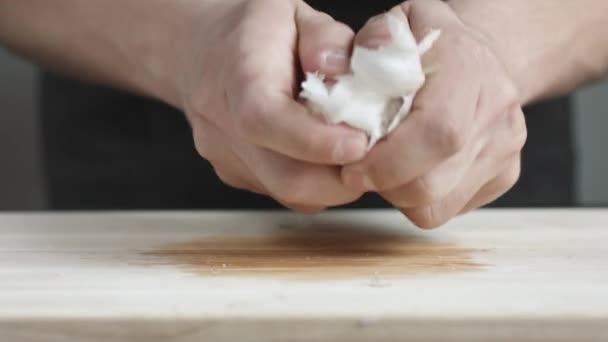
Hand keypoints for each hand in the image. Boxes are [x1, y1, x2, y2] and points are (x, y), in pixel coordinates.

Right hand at [171, 0, 367, 211]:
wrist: (196, 49)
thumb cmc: (248, 30)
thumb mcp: (291, 10)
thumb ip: (326, 38)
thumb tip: (345, 75)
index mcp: (238, 76)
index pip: (267, 121)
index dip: (317, 141)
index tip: (360, 143)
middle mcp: (223, 125)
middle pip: (286, 177)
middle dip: (342, 177)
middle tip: (372, 153)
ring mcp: (226, 156)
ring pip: (288, 194)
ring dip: (332, 184)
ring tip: (349, 150)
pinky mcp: (234, 174)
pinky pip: (281, 193)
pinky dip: (313, 182)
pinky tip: (320, 154)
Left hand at [342, 0, 526, 227]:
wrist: (481, 56)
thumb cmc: (428, 43)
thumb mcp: (398, 24)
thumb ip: (372, 42)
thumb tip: (348, 73)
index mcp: (468, 67)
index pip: (437, 132)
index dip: (388, 162)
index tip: (351, 167)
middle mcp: (497, 110)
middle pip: (434, 182)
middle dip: (383, 185)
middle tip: (358, 170)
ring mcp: (506, 147)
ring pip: (439, 206)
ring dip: (399, 195)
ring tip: (386, 166)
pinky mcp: (505, 175)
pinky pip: (449, 209)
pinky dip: (420, 199)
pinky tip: (411, 168)